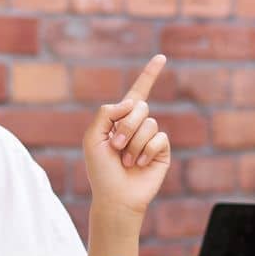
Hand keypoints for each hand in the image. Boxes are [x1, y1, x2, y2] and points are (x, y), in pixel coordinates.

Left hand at [83, 54, 171, 216]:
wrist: (115, 197)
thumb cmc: (101, 170)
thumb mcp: (92, 137)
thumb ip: (105, 114)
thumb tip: (131, 103)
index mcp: (120, 119)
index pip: (137, 92)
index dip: (149, 75)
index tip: (161, 57)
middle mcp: (138, 125)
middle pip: (139, 106)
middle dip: (125, 126)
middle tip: (115, 147)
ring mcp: (151, 138)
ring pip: (149, 123)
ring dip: (133, 144)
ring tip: (125, 161)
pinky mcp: (162, 151)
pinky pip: (159, 138)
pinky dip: (145, 151)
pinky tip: (139, 165)